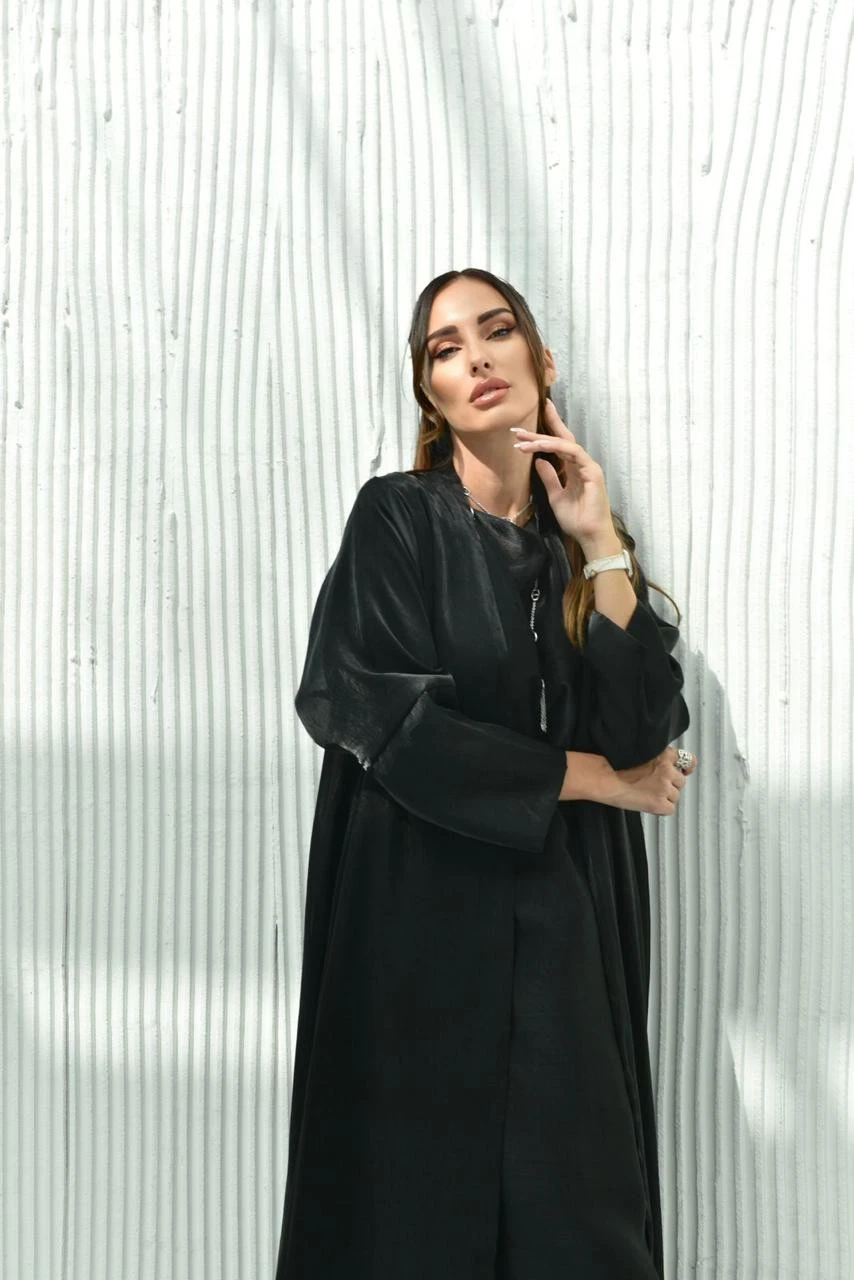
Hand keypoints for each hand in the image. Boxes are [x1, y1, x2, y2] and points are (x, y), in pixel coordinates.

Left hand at [511, 400, 617, 552]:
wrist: (590, 535)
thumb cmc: (576, 520)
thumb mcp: (555, 496)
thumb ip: (549, 478)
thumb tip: (539, 461)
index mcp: (574, 469)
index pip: (559, 446)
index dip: (543, 435)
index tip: (522, 432)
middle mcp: (582, 464)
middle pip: (562, 439)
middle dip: (542, 429)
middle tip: (518, 428)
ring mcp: (588, 466)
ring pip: (565, 443)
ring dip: (542, 440)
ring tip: (522, 440)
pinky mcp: (592, 471)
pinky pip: (573, 452)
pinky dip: (556, 447)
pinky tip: (540, 446)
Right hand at [607, 747, 696, 815]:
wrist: (606, 778)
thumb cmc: (616, 765)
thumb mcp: (642, 754)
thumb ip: (658, 760)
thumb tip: (667, 769)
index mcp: (664, 755)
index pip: (688, 760)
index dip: (686, 768)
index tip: (685, 771)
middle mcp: (668, 770)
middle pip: (680, 782)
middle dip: (670, 785)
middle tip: (653, 786)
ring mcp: (665, 787)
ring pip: (675, 796)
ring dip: (664, 797)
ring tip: (646, 794)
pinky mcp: (660, 803)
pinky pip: (669, 809)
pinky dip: (660, 809)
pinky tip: (647, 804)